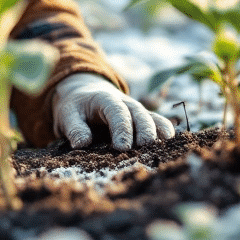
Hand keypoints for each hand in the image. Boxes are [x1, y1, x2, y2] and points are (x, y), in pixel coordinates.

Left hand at [53, 73, 175, 149]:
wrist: (84, 92)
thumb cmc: (76, 106)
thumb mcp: (67, 114)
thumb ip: (74, 128)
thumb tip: (81, 144)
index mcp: (105, 99)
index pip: (117, 112)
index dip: (121, 128)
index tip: (122, 147)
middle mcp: (125, 102)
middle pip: (139, 113)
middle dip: (144, 130)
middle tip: (145, 147)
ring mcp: (136, 110)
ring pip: (151, 117)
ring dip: (158, 130)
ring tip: (164, 145)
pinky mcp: (142, 118)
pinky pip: (157, 121)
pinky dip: (165, 130)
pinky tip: (171, 143)